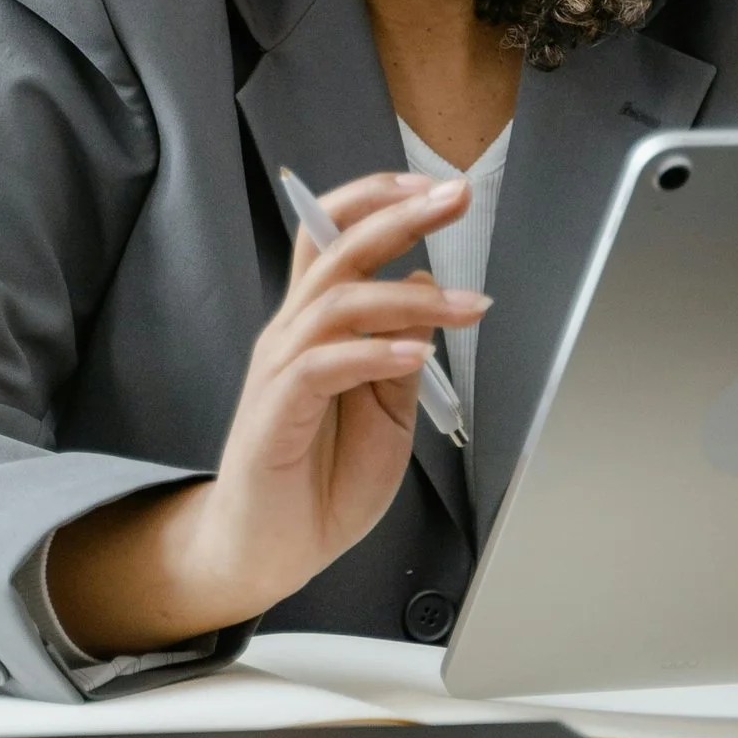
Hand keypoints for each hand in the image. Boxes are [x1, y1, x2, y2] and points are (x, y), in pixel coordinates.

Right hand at [45, 170, 484, 656]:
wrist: (269, 550)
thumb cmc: (322, 479)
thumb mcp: (388, 413)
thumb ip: (403, 354)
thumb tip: (427, 288)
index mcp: (317, 324)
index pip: (336, 236)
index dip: (381, 202)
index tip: (438, 187)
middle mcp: (293, 333)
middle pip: (336, 248)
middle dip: (399, 215)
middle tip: (453, 197)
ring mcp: (280, 368)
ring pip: (338, 301)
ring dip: (409, 297)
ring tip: (468, 305)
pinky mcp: (275, 411)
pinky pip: (323, 365)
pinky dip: (374, 352)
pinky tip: (415, 353)